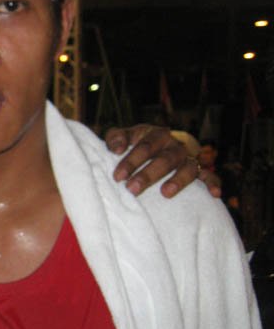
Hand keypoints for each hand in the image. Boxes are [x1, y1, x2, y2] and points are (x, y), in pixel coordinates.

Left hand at [105, 125, 221, 197]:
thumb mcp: (126, 137)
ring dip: (178, 180)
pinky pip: (210, 175)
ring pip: (187, 167)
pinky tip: (214, 194)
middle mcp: (174, 145)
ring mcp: (188, 158)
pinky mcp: (200, 170)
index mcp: (156, 135)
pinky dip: (213, 183)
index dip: (131, 161)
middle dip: (148, 174)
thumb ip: (116, 138)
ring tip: (165, 193)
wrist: (163, 144)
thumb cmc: (138, 144)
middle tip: (132, 189)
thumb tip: (115, 148)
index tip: (118, 177)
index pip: (145, 146)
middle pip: (165, 159)